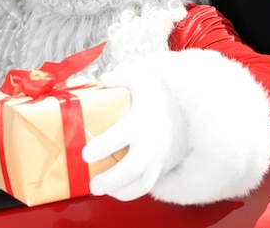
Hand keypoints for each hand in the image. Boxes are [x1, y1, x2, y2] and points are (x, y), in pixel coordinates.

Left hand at [82, 54, 187, 200]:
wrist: (184, 117)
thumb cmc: (158, 99)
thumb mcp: (143, 80)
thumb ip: (122, 77)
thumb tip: (103, 80)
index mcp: (141, 122)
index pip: (120, 137)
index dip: (102, 148)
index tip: (86, 154)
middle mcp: (150, 144)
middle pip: (131, 169)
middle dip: (110, 179)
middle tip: (93, 183)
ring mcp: (157, 160)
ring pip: (140, 184)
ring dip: (119, 191)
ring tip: (101, 189)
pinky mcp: (160, 170)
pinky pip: (146, 187)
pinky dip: (129, 193)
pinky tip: (115, 191)